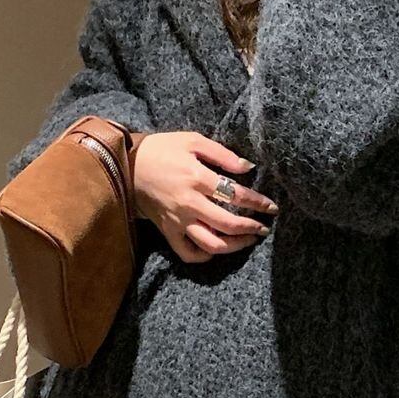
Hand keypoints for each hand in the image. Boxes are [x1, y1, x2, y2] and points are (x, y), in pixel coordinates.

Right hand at [133, 130, 276, 264]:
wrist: (127, 164)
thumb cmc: (162, 149)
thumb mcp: (192, 140)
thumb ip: (222, 154)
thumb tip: (248, 168)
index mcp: (197, 178)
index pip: (236, 195)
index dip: (258, 203)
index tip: (271, 207)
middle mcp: (189, 203)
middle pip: (228, 224)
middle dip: (251, 227)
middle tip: (264, 227)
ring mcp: (178, 220)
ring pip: (211, 244)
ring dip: (234, 246)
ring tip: (247, 240)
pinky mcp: (168, 231)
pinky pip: (188, 253)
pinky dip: (204, 256)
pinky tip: (216, 250)